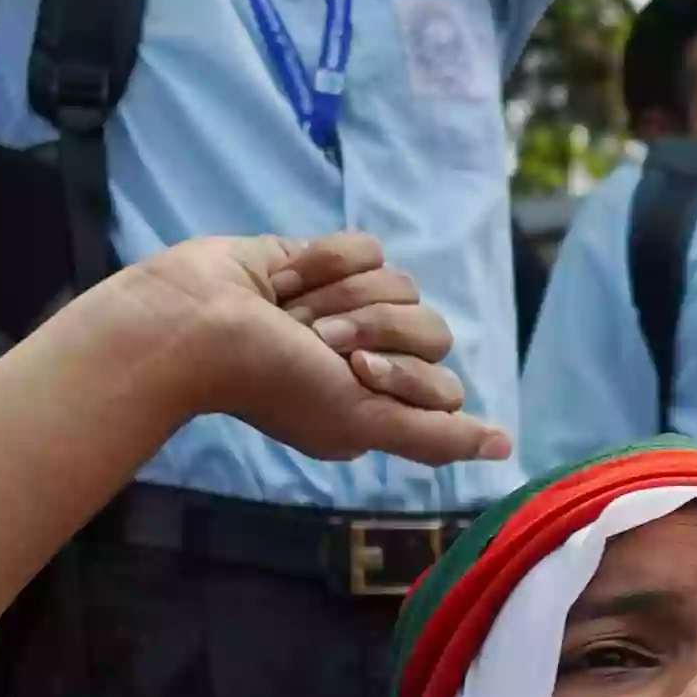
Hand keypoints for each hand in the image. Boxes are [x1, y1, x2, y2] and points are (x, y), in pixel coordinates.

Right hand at [115, 233, 507, 467]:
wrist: (191, 322)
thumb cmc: (271, 380)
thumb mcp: (361, 421)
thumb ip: (434, 438)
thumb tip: (504, 448)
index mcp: (383, 403)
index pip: (443, 380)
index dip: (402, 369)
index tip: (351, 369)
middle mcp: (372, 359)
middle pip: (429, 326)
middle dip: (370, 325)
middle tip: (316, 337)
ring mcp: (348, 310)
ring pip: (401, 283)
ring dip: (340, 296)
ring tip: (290, 310)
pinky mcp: (325, 266)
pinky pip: (368, 248)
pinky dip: (324, 261)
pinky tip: (283, 281)